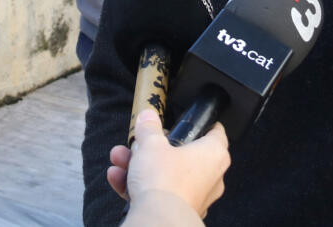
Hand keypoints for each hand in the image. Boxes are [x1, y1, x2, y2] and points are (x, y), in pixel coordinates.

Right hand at [107, 108, 229, 217]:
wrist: (158, 219)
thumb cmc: (164, 180)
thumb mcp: (152, 144)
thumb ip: (149, 128)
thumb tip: (148, 116)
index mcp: (213, 154)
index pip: (214, 132)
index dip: (199, 123)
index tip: (186, 120)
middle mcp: (210, 176)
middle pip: (180, 154)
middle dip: (152, 148)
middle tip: (137, 143)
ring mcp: (195, 196)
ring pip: (166, 174)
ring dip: (139, 166)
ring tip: (119, 160)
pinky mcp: (179, 211)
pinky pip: (159, 194)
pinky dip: (139, 186)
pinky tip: (118, 178)